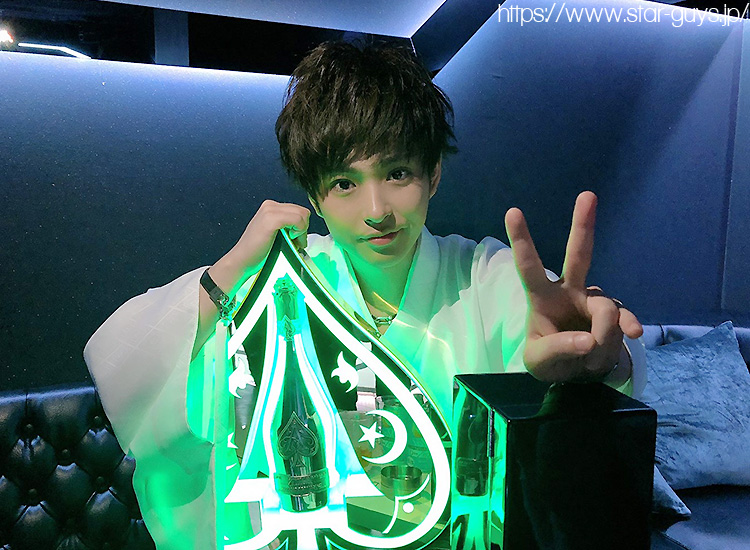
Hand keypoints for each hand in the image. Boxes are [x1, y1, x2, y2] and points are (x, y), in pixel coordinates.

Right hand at [217, 200, 310, 284]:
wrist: (242, 261)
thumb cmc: (259, 252)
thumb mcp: (276, 233)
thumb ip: (287, 225)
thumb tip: (305, 226)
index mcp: (271, 207)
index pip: (299, 210)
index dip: (302, 226)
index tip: (295, 240)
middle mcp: (270, 205)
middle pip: (302, 211)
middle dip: (303, 229)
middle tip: (295, 243)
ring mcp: (270, 210)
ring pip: (302, 215)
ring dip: (301, 232)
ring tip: (292, 244)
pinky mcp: (271, 219)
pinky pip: (298, 220)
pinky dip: (299, 232)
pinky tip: (290, 241)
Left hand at [504, 191, 642, 382]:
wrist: (576, 375)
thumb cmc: (548, 359)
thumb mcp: (540, 362)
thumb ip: (559, 350)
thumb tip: (588, 340)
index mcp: (542, 297)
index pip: (528, 267)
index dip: (522, 241)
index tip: (512, 212)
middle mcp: (569, 291)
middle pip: (579, 255)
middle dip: (583, 225)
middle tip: (587, 195)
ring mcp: (594, 300)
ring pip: (605, 309)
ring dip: (601, 338)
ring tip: (588, 360)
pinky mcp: (616, 315)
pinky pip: (623, 321)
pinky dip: (623, 334)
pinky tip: (635, 334)